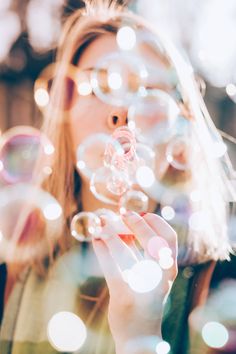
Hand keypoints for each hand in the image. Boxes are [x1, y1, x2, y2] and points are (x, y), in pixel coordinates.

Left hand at [92, 211, 177, 352]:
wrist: (140, 336)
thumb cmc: (143, 299)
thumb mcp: (146, 273)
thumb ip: (137, 251)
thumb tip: (121, 225)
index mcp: (168, 270)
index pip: (168, 238)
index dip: (155, 221)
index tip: (141, 212)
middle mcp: (161, 278)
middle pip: (152, 241)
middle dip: (136, 223)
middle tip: (122, 214)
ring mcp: (143, 288)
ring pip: (127, 252)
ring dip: (111, 233)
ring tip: (102, 222)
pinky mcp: (124, 296)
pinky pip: (111, 267)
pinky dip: (102, 249)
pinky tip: (96, 239)